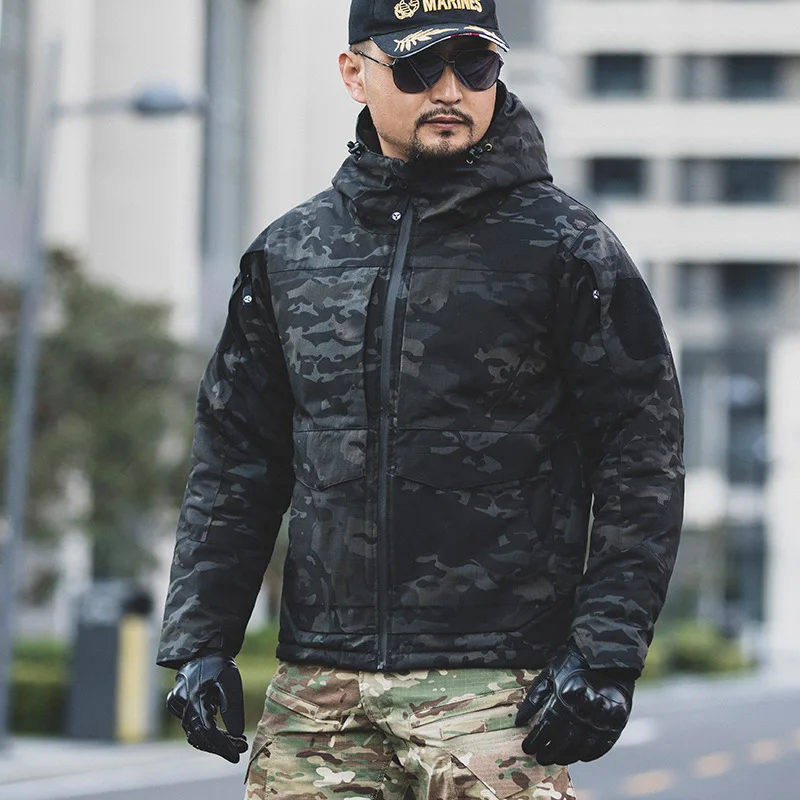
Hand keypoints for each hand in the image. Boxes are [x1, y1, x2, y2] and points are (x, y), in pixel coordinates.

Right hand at [166, 653, 247, 762]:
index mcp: (193, 697)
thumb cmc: (219, 664)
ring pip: (196, 733)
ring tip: (238, 742)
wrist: (204, 650)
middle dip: (222, 745)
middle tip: (241, 748)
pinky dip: (208, 733)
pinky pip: (192, 726)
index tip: (238, 754)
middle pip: (200, 735)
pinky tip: (226, 735)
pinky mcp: (178, 706)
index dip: (222, 745)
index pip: (207, 731)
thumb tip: (236, 733)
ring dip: (216, 741)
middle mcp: (182, 704)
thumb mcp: (230, 680)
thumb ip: (232, 706)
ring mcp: (178, 705)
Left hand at [515, 646, 634, 765]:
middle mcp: (584, 710)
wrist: (607, 655)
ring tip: (556, 760)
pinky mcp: (617, 721)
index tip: (527, 748)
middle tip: (540, 758)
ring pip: (582, 747)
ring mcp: (602, 718)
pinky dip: (591, 754)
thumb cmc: (573, 664)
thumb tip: (519, 720)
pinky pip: (603, 746)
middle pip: (563, 740)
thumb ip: (535, 697)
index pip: (547, 726)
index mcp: (565, 696)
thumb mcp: (550, 674)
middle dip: (549, 752)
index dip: (536, 740)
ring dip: (567, 756)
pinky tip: (580, 757)